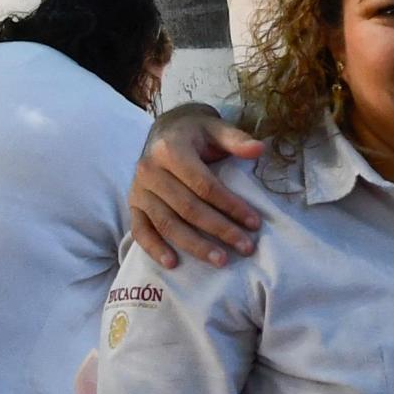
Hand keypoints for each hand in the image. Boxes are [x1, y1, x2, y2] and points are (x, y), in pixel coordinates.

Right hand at [129, 105, 264, 268]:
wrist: (166, 131)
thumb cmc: (197, 134)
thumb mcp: (217, 129)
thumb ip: (237, 139)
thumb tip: (259, 149)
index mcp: (170, 150)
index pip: (204, 185)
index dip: (230, 205)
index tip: (255, 223)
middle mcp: (149, 170)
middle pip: (187, 208)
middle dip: (219, 230)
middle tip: (246, 248)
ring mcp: (138, 189)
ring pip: (166, 223)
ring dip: (194, 245)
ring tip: (221, 261)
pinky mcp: (133, 204)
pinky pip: (140, 229)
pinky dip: (154, 248)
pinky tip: (173, 264)